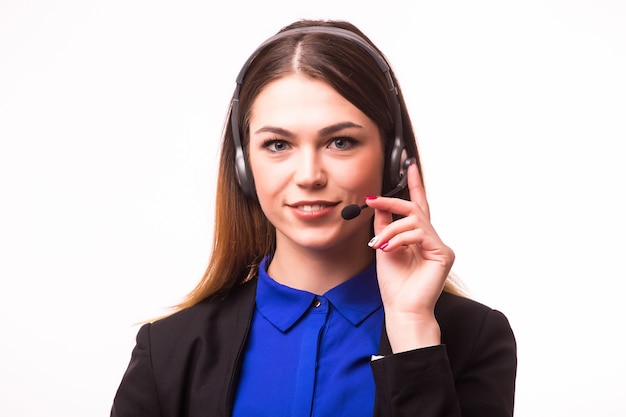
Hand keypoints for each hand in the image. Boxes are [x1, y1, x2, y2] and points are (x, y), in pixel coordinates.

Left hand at [365, 160, 454, 351]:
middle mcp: (431, 239)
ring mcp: (440, 246)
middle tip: (372, 201)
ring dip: (390, 230)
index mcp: (418, 237)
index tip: (409, 166)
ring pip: (414, 221)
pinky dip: (399, 239)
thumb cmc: (394, 283)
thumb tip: (377, 204)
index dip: (414, 185)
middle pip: (415, 209)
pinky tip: (388, 250)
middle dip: (392, 202)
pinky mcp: (444, 254)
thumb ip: (384, 225)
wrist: (401, 308)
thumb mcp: (383, 247)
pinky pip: (419, 235)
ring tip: (379, 245)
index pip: (417, 206)